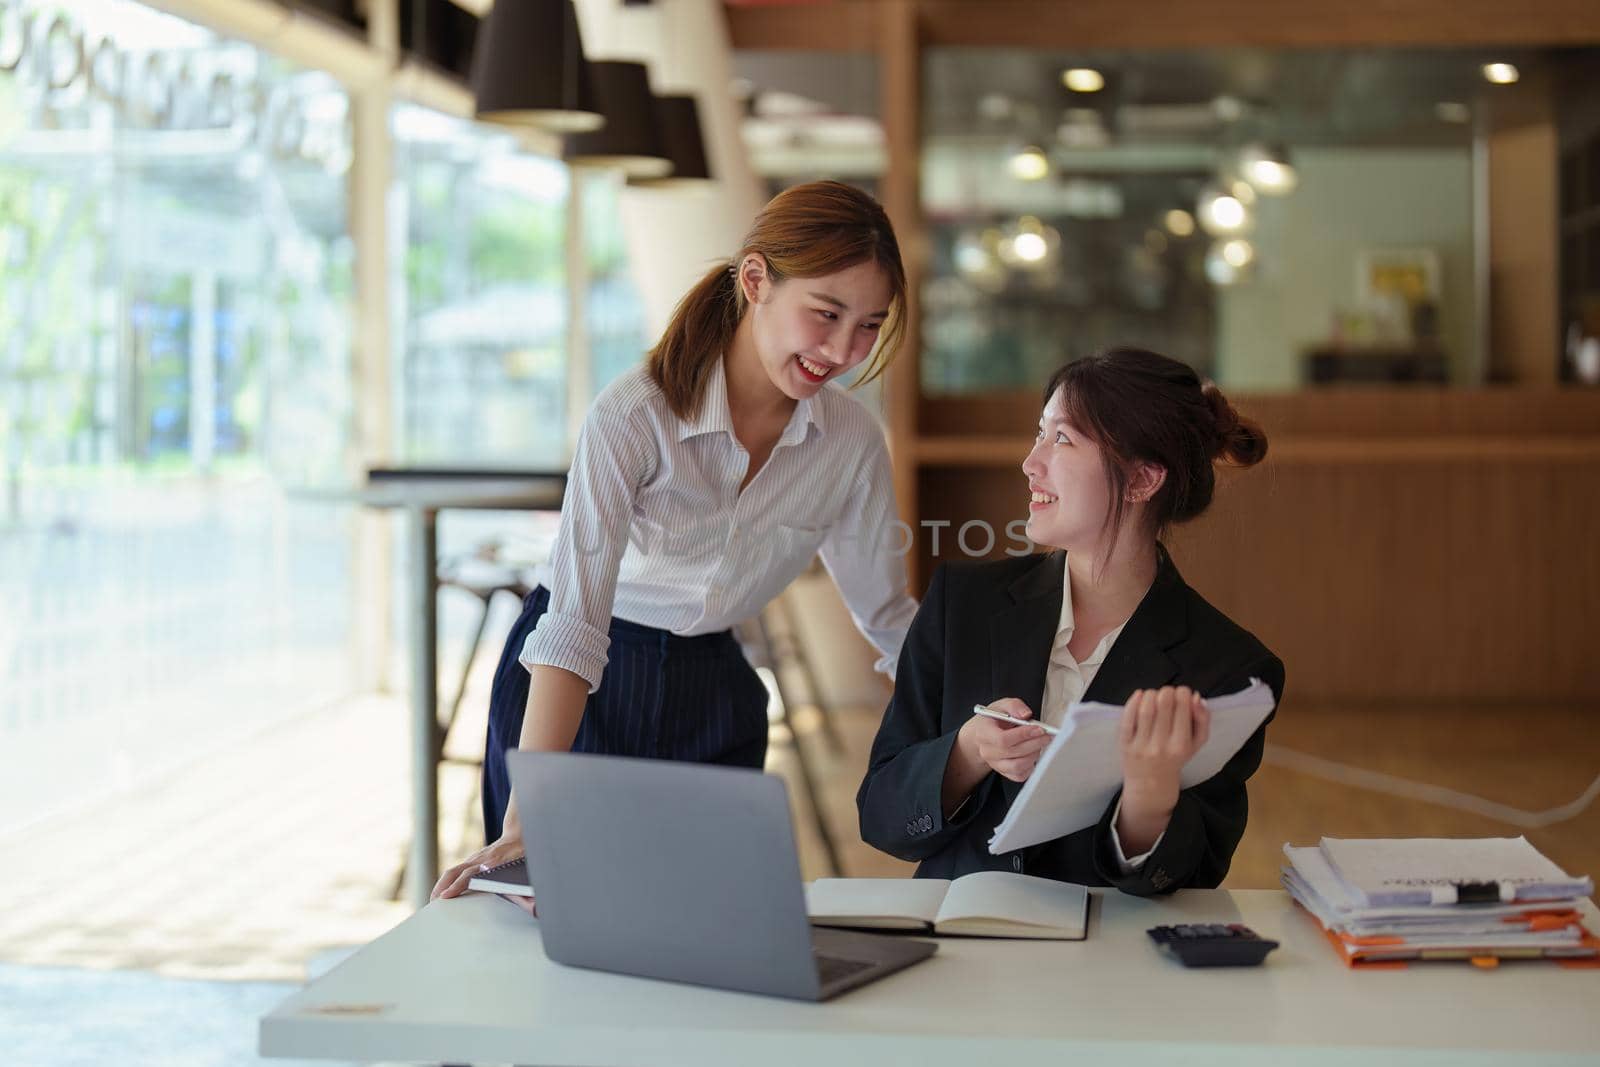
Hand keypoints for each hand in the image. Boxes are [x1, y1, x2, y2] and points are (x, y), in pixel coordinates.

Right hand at [432, 815, 525, 902]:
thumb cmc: (523, 854)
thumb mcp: (524, 868)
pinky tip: (443, 889)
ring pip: (453, 870)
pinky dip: (447, 879)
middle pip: (455, 872)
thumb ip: (523, 887)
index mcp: (492, 863)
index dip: (456, 886)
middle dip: (442, 887)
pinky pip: (456, 869)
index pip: (468, 876)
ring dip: (442, 884)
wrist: (520, 834)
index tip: (445, 896)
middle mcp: (480, 859)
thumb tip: (532, 905)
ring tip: (434, 899)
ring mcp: (475, 858)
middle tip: (433, 902)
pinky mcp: (474, 859)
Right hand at [959, 698, 1053, 782]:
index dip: (1023, 735)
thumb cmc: (995, 719)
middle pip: (1013, 752)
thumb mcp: (1002, 705)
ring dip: (1034, 754)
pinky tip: (1033, 753)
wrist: (986, 733)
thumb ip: (1014, 706)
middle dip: (1034, 744)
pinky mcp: (1004, 772)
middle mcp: (986, 751)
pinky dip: (1031, 766)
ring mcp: (995, 764)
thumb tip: (1026, 714)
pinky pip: (1020, 775)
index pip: (1002, 739)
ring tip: (1040, 743)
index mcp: (983, 733)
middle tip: (1047, 736)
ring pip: (1017, 766)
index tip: (1039, 729)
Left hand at [1118, 686, 1209, 807]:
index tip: (1182, 693)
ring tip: (1155, 695)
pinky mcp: (1124, 744)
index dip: (1183, 692)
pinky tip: (1140, 695)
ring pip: (1145, 709)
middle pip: (1164, 704)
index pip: (1183, 707)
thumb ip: (1202, 720)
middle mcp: (1161, 745)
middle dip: (1167, 691)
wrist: (1151, 783)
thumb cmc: (1176, 758)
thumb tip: (1196, 697)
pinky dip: (1133, 701)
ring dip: (1151, 694)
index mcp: (1181, 745)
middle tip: (1168, 693)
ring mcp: (1141, 745)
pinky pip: (1127, 718)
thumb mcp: (1196, 743)